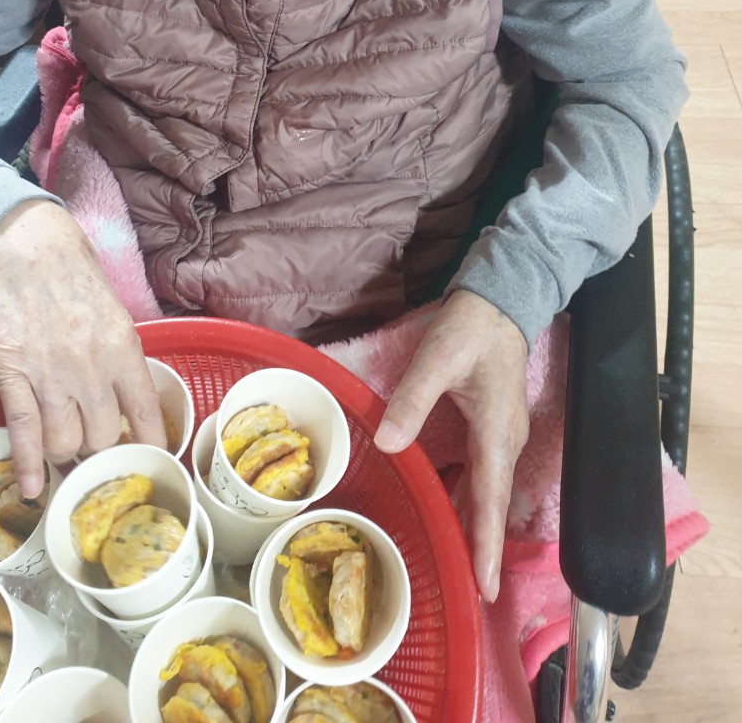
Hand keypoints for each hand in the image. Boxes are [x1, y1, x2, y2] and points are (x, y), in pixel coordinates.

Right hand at [0, 200, 165, 497]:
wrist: (27, 249)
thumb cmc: (74, 281)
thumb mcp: (116, 317)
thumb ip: (124, 362)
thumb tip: (131, 408)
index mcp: (125, 352)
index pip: (146, 417)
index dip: (148, 448)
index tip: (145, 463)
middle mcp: (92, 369)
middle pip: (101, 439)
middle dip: (97, 451)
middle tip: (91, 450)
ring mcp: (51, 375)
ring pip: (64, 443)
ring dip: (63, 455)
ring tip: (61, 451)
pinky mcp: (13, 376)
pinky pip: (24, 433)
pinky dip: (28, 466)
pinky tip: (31, 488)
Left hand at [373, 288, 528, 602]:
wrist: (500, 299)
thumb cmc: (471, 328)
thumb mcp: (437, 357)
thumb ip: (412, 400)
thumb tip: (387, 444)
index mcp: (494, 431)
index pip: (490, 498)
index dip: (486, 543)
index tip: (485, 585)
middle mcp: (504, 441)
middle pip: (493, 504)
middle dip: (484, 547)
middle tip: (475, 591)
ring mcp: (501, 434)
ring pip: (489, 491)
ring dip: (478, 526)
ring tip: (466, 566)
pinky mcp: (492, 426)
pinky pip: (484, 474)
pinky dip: (473, 500)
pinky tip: (456, 512)